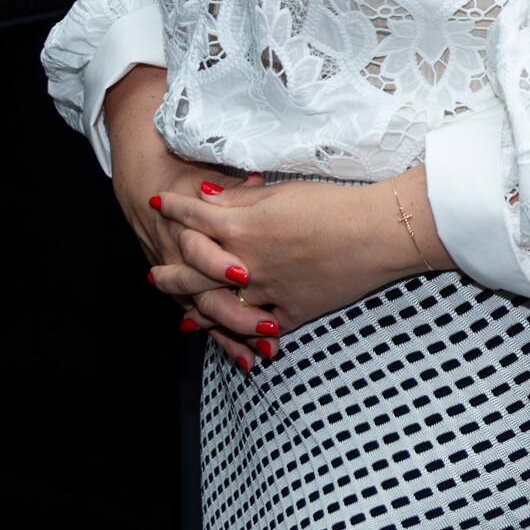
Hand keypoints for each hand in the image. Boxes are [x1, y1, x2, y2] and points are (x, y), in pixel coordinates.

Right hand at [103, 63, 273, 368]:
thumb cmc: (182, 173)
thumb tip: (255, 183)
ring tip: (262, 353)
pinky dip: (223, 339)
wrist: (142, 182)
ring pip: (207, 315)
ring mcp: (181, 279)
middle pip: (206, 294)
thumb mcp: (206, 175)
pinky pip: (204, 320)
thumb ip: (231, 188)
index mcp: (188, 227)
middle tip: (269, 325)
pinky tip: (245, 359)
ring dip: (233, 335)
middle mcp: (181, 259)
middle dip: (236, 313)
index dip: (219, 264)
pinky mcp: (182, 291)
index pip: (200, 251)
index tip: (245, 274)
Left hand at [156, 167, 449, 335]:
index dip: (174, 207)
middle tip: (153, 273)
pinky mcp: (291, 312)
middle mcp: (246, 263)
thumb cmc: (335, 204)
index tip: (157, 202)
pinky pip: (258, 327)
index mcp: (243, 227)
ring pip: (219, 306)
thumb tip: (206, 196)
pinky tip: (231, 338)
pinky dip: (242, 334)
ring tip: (182, 312)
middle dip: (171, 271)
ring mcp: (267, 292)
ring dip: (197, 308)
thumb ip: (239, 200)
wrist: (376, 233)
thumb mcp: (283, 192)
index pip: (195, 216)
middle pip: (195, 270)